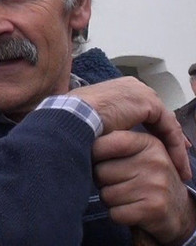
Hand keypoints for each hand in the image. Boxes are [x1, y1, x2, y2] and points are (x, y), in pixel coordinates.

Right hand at [72, 77, 191, 179]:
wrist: (74, 116)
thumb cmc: (75, 121)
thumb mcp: (93, 123)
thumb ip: (106, 126)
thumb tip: (105, 141)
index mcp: (118, 90)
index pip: (144, 110)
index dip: (153, 131)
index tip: (159, 150)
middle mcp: (133, 87)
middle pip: (158, 115)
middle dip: (167, 138)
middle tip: (176, 158)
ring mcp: (142, 93)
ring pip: (166, 122)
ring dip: (174, 145)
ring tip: (180, 166)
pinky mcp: (149, 102)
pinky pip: (169, 126)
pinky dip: (174, 145)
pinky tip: (177, 162)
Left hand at [93, 130, 195, 244]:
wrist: (179, 211)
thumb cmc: (147, 179)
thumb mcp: (138, 155)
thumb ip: (113, 145)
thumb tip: (76, 141)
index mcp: (148, 143)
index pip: (103, 144)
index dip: (93, 156)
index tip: (101, 162)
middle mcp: (154, 161)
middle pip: (100, 171)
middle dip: (102, 182)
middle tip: (119, 184)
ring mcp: (156, 185)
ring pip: (105, 194)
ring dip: (110, 200)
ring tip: (126, 197)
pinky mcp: (154, 208)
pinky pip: (115, 213)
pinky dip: (117, 215)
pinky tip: (131, 210)